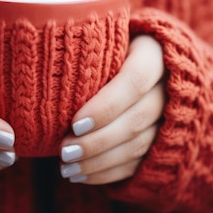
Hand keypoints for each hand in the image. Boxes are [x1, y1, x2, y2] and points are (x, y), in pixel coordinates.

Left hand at [59, 35, 165, 183]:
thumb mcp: (99, 37)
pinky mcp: (164, 141)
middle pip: (136, 118)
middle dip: (97, 140)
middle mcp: (169, 85)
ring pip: (138, 144)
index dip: (106, 105)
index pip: (135, 81)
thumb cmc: (106, 44)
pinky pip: (138, 162)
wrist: (147, 59)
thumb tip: (41, 70)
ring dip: (99, 161)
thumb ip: (83, 50)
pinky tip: (81, 175)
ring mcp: (171, 116)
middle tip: (64, 152)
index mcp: (155, 52)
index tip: (74, 123)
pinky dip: (108, 172)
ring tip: (67, 168)